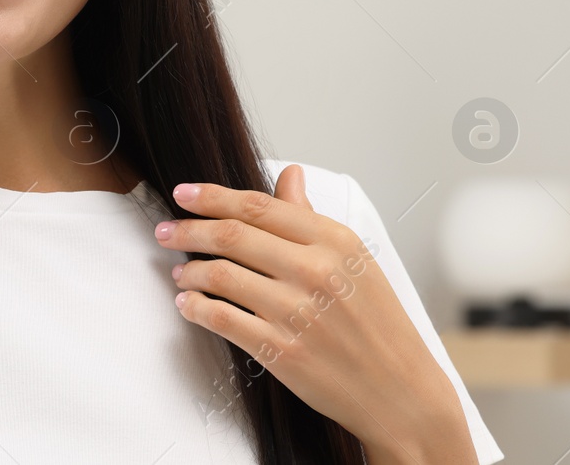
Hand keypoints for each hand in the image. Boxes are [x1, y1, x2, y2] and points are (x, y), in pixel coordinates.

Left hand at [155, 166, 474, 463]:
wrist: (403, 393)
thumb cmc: (379, 325)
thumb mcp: (355, 260)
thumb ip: (310, 218)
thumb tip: (289, 176)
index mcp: (334, 241)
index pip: (257, 205)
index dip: (212, 196)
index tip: (183, 193)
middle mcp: (315, 271)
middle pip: (231, 235)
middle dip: (187, 230)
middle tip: (165, 232)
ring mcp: (298, 312)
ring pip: (220, 275)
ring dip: (190, 272)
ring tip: (180, 274)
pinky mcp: (282, 351)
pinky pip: (221, 319)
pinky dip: (196, 308)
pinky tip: (189, 305)